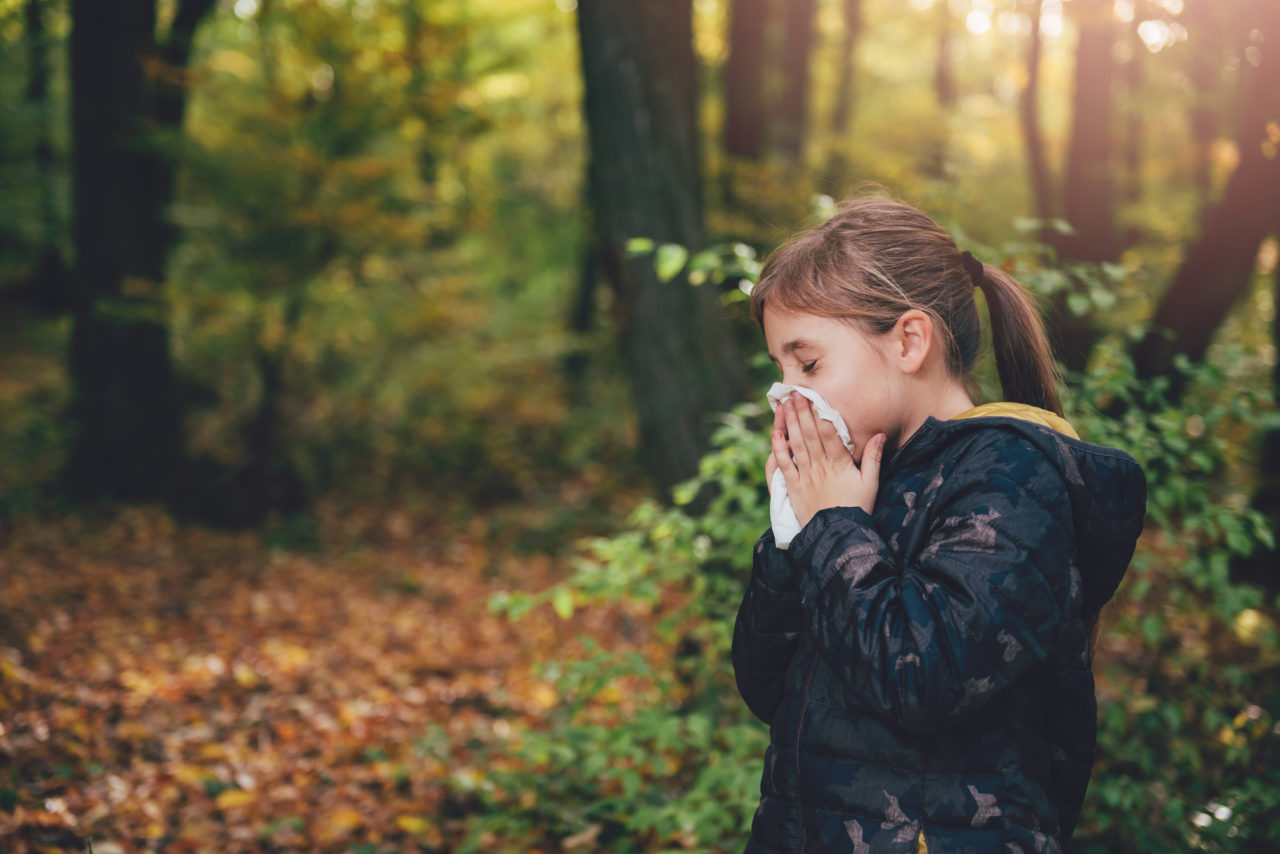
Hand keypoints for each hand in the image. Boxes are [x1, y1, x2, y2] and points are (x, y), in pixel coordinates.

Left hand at [770, 394, 884, 526]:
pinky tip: (775, 434)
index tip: (815, 397)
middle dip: (802, 412)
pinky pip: (783, 465)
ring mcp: (805, 476)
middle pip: (809, 434)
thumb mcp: (871, 483)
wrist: (838, 534)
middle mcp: (820, 466)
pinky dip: (778, 449)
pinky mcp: (793, 487)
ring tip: (785, 405)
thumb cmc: (857, 508)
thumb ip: (874, 458)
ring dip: (790, 423)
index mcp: (840, 464)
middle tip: (795, 393)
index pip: (828, 433)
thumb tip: (880, 434)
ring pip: (796, 445)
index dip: (820, 413)